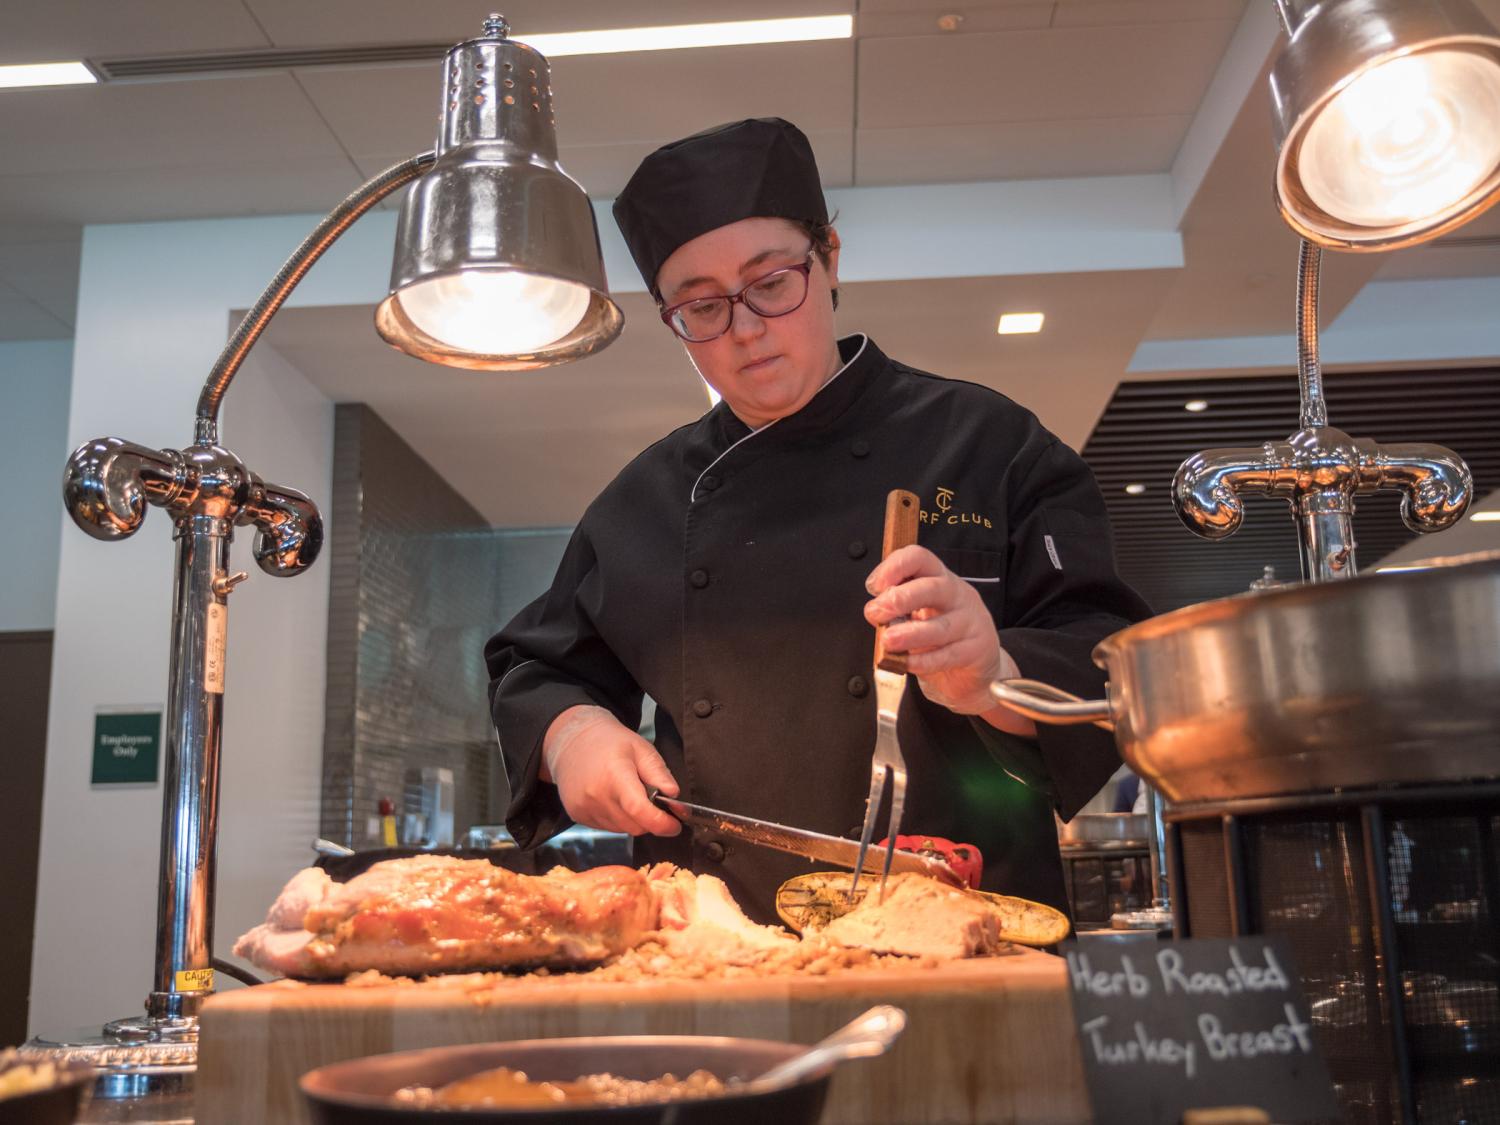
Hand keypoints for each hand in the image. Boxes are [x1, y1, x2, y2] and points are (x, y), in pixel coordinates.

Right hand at [540, 705, 681, 836]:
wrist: (573, 741)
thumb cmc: (610, 742)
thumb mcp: (641, 749)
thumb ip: (659, 773)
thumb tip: (674, 796)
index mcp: (615, 774)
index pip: (638, 810)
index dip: (661, 823)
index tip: (675, 825)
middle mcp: (596, 794)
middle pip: (634, 825)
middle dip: (650, 819)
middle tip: (653, 801)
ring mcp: (584, 807)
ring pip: (622, 829)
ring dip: (633, 819)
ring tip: (629, 794)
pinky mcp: (577, 815)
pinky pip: (608, 828)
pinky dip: (618, 819)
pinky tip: (614, 799)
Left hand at [864, 546, 1034, 735]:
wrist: (975, 666)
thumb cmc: (941, 635)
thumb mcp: (919, 613)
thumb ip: (897, 609)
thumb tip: (875, 612)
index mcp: (939, 578)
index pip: (919, 558)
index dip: (894, 567)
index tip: (874, 587)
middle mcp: (957, 595)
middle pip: (931, 588)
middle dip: (900, 599)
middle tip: (876, 613)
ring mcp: (971, 622)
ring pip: (940, 626)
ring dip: (910, 634)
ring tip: (888, 641)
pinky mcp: (977, 649)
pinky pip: (948, 655)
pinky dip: (924, 660)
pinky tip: (906, 662)